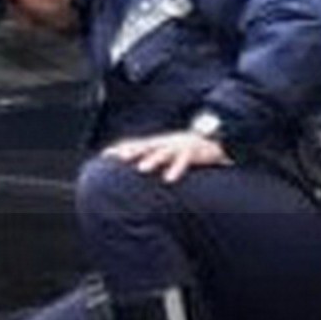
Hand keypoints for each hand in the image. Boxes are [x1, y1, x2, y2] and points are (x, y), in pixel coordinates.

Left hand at [103, 131, 230, 183]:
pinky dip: (176, 169)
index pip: (135, 145)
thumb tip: (137, 169)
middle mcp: (165, 143)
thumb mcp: (168, 153)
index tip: (105, 156)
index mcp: (158, 144)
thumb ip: (153, 158)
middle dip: (132, 151)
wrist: (215, 140)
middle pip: (145, 146)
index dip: (120, 149)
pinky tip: (169, 179)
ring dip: (153, 160)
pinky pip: (183, 161)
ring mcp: (178, 146)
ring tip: (142, 169)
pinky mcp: (193, 152)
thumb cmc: (187, 150)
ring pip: (163, 152)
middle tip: (119, 158)